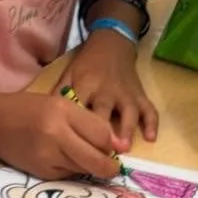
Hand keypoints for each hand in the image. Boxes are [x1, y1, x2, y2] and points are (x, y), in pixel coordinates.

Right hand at [0, 91, 122, 181]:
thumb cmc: (32, 110)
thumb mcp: (62, 105)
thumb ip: (91, 123)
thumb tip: (121, 147)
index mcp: (63, 113)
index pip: (102, 135)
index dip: (111, 143)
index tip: (113, 146)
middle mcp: (55, 136)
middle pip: (97, 160)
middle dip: (109, 167)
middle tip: (113, 166)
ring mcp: (48, 158)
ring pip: (85, 169)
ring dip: (90, 166)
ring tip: (79, 154)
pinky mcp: (43, 174)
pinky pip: (70, 175)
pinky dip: (73, 169)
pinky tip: (62, 158)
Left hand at [55, 29, 157, 147]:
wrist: (112, 43)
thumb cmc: (87, 64)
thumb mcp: (68, 74)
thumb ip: (59, 94)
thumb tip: (45, 118)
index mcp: (86, 85)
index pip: (79, 108)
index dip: (76, 126)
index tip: (73, 145)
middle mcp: (107, 90)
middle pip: (104, 112)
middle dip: (103, 131)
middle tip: (101, 153)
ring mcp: (126, 93)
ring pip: (129, 112)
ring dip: (127, 129)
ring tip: (124, 148)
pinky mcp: (140, 95)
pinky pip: (149, 109)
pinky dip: (152, 123)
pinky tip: (151, 139)